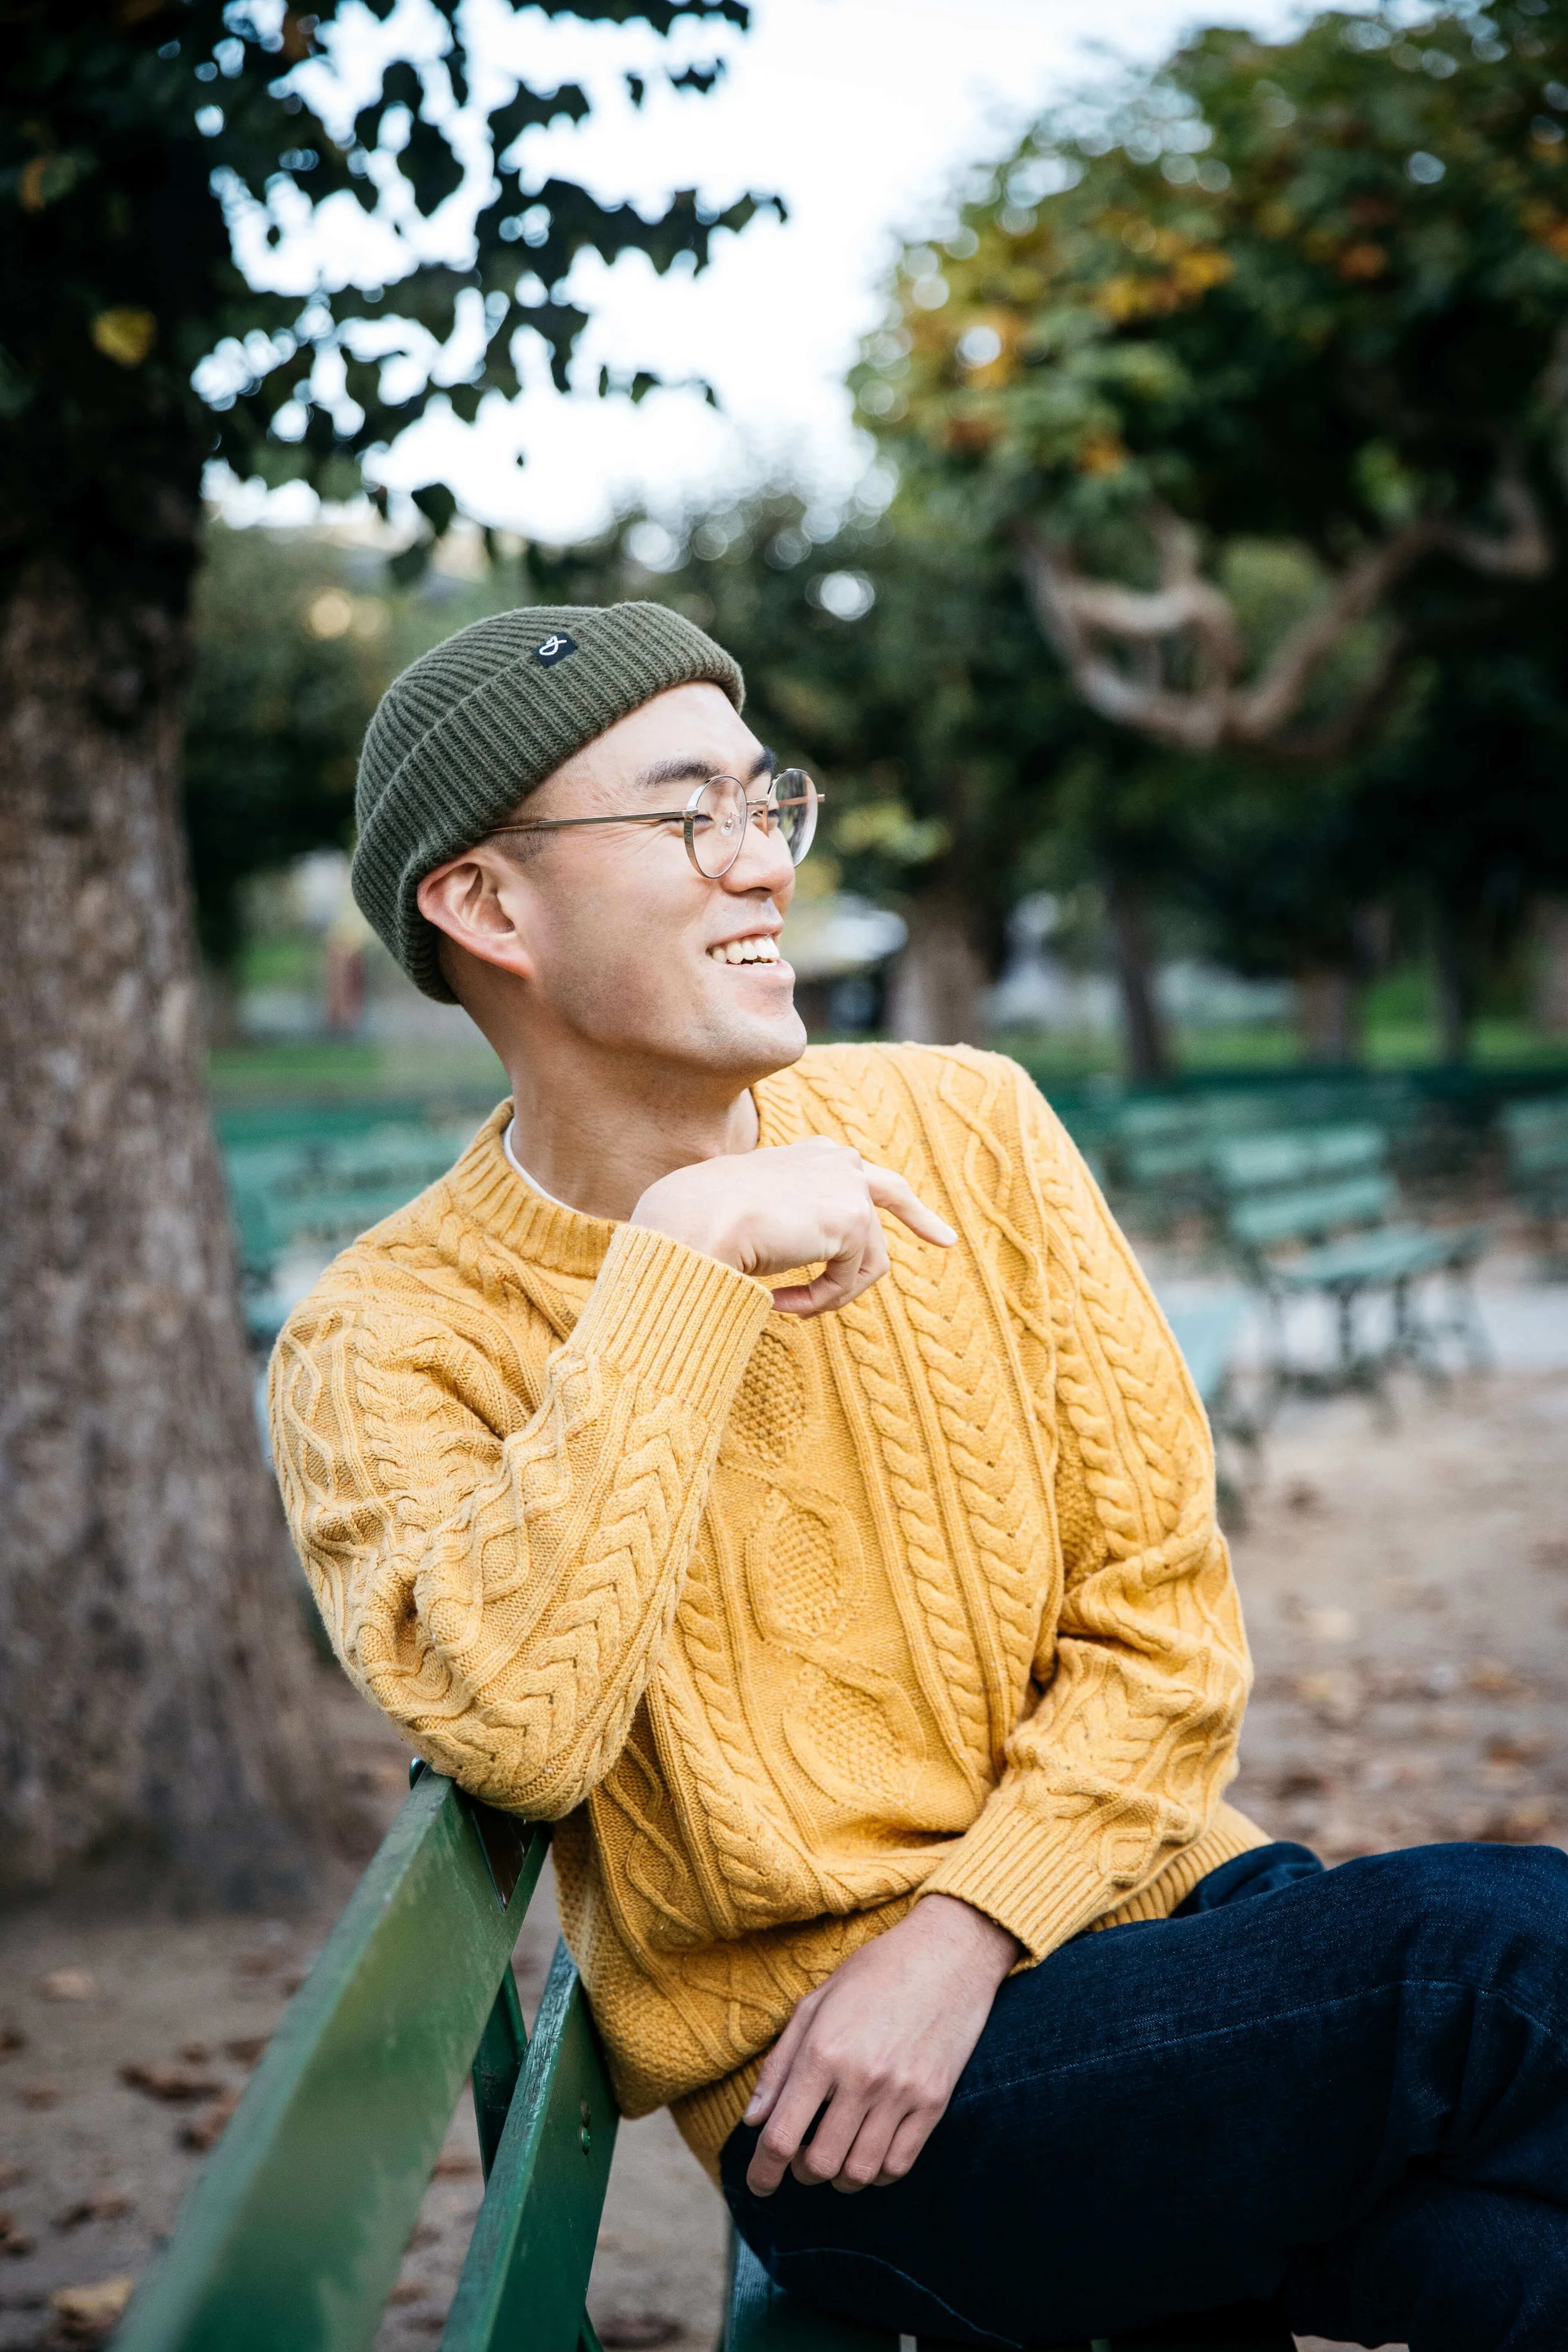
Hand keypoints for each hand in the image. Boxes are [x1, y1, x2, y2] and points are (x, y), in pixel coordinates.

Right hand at [629, 1137, 954, 1317]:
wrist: (696, 1221)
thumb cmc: (700, 1219)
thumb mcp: (746, 1211)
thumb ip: (782, 1219)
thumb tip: (784, 1244)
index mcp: (808, 1154)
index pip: (855, 1172)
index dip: (885, 1200)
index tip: (916, 1221)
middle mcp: (836, 1160)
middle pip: (893, 1192)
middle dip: (920, 1218)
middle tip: (945, 1240)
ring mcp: (849, 1186)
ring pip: (868, 1260)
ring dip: (830, 1292)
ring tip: (789, 1305)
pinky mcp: (854, 1218)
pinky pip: (850, 1281)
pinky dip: (819, 1300)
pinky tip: (782, 1300)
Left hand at [743, 1895, 1018, 2196]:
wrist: (947, 1954)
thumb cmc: (874, 1973)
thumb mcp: (815, 2004)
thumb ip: (780, 2065)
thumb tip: (753, 2119)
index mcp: (822, 2051)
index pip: (781, 2136)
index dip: (763, 2171)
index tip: (759, 2185)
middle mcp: (860, 2078)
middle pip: (818, 2164)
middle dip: (801, 2173)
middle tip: (801, 2158)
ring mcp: (901, 2093)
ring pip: (859, 2173)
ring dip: (839, 2178)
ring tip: (836, 2157)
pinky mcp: (934, 2103)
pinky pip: (898, 2165)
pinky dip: (878, 2173)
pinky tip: (870, 2151)